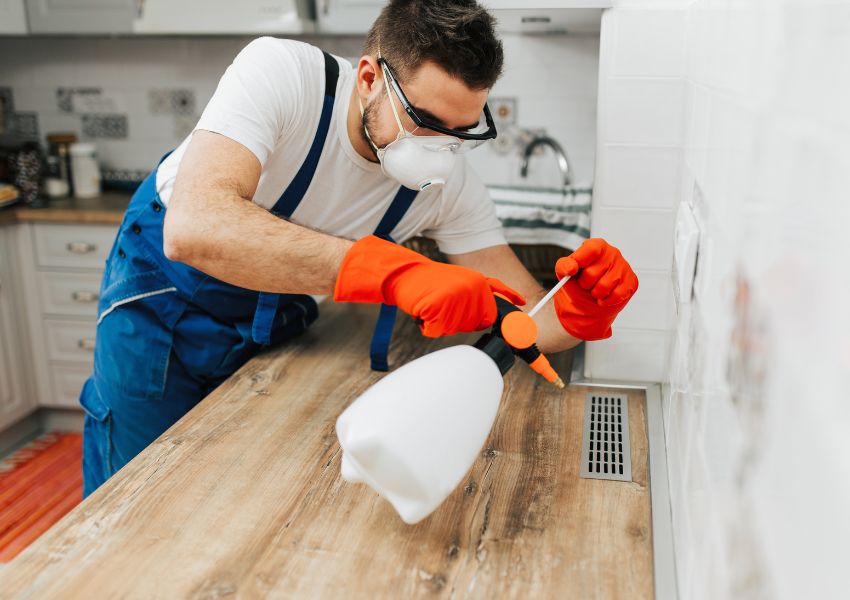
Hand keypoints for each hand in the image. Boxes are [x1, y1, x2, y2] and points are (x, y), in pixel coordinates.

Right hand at [334, 235, 524, 336]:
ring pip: (453, 329)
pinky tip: (422, 308)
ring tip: (430, 304)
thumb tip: (499, 319)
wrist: (403, 274)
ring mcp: (457, 299)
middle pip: (474, 324)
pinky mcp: (440, 308)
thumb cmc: (428, 283)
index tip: (541, 356)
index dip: (523, 336)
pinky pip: (434, 331)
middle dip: (456, 321)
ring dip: (439, 322)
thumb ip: (482, 299)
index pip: (505, 308)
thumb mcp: (461, 283)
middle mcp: (474, 291)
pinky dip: (425, 325)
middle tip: (439, 304)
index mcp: (481, 284)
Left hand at [553, 238, 637, 340]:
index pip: (591, 249)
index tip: (573, 272)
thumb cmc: (578, 282)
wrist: (589, 301)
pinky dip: (606, 301)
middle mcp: (613, 252)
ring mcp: (624, 266)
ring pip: (605, 286)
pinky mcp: (632, 281)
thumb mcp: (565, 272)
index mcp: (597, 245)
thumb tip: (571, 268)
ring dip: (595, 294)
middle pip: (593, 273)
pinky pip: (617, 295)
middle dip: (585, 284)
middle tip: (586, 284)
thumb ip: (563, 266)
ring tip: (595, 291)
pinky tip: (604, 297)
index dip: (580, 262)